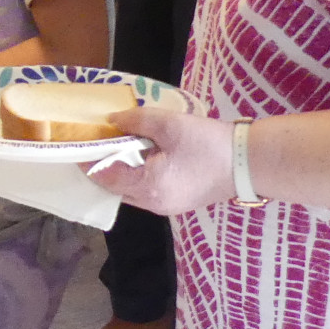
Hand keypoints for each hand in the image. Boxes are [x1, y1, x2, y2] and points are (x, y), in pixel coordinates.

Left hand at [81, 104, 233, 214]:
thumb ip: (135, 121)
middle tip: (100, 141)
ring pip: (132, 190)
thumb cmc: (208, 144)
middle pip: (116, 187)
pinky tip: (143, 155)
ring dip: (123, 170)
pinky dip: (139, 175)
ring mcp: (168, 207)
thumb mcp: (169, 124)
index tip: (80, 143)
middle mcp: (154, 204)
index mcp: (148, 188)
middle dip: (104, 166)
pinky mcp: (180, 202)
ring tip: (120, 145)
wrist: (250, 162)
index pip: (105, 177)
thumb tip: (111, 121)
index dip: (89, 160)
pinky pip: (149, 191)